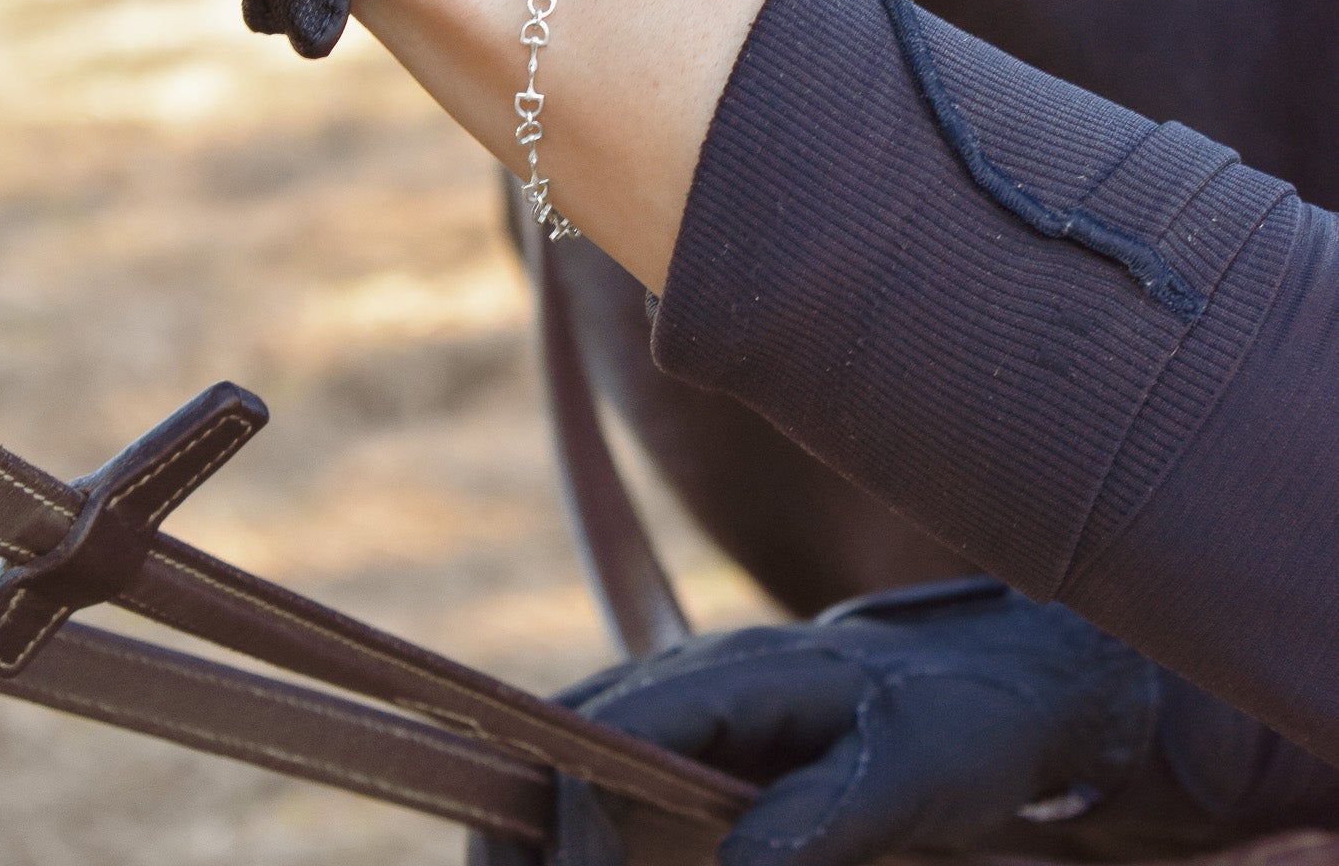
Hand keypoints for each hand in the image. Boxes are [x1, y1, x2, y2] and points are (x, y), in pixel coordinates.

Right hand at [486, 583, 1195, 865]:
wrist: (1005, 691)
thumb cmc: (967, 723)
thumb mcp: (913, 773)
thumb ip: (823, 822)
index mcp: (727, 676)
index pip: (601, 743)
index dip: (570, 833)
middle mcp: (687, 692)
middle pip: (558, 749)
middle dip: (518, 838)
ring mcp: (689, 730)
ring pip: (575, 779)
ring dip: (546, 848)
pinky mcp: (705, 775)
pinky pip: (619, 809)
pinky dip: (596, 854)